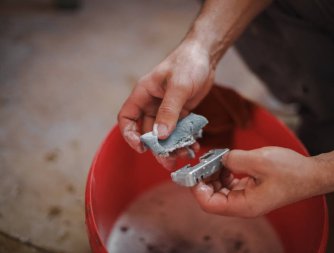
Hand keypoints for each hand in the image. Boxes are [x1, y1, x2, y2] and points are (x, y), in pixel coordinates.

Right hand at [118, 41, 214, 167]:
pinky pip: (179, 130)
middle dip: (157, 147)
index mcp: (143, 94)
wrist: (205, 55)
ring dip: (172, 146)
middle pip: (148, 131)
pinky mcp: (180, 112)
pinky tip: (194, 145)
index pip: (127, 117)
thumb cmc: (188, 63)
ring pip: (164, 133)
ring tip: (183, 155)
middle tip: (168, 161)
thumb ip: (169, 111)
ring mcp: (166, 109)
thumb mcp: (178, 87)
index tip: (142, 148)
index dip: (130, 135)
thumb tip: (161, 136)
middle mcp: (152, 103)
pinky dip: (184, 139)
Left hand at [191, 147, 320, 216]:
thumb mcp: (259, 161)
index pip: (209, 204)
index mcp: (244, 205)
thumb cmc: (291, 171)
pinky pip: (229, 184)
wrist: (311, 174)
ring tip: (215, 159)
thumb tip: (220, 159)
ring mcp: (246, 198)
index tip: (193, 171)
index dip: (197, 189)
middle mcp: (243, 205)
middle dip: (204, 179)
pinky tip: (226, 161)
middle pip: (212, 197)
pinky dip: (224, 173)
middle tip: (203, 162)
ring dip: (214, 175)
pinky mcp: (250, 190)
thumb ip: (234, 160)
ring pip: (219, 190)